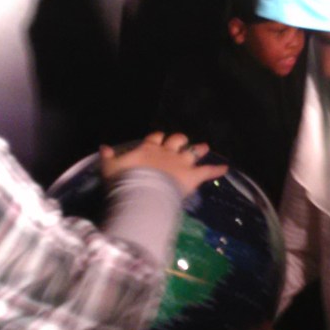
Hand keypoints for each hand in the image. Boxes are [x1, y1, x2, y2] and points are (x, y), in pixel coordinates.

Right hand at [100, 132, 226, 196]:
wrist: (142, 191)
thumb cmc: (125, 180)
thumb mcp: (111, 168)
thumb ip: (109, 158)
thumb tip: (103, 148)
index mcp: (148, 148)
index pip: (155, 138)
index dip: (158, 138)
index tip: (159, 139)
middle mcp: (167, 152)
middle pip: (176, 140)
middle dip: (180, 140)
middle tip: (183, 141)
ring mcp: (181, 163)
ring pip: (193, 152)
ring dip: (199, 149)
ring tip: (206, 147)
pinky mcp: (192, 176)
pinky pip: (207, 171)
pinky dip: (217, 170)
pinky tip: (226, 168)